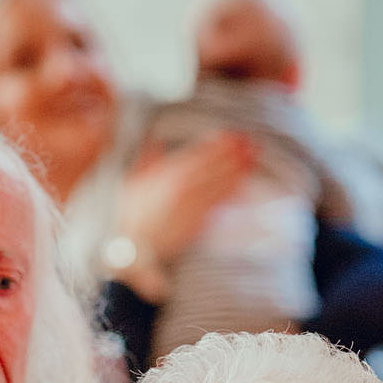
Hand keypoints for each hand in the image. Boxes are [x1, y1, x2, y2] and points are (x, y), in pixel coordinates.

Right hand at [114, 131, 256, 273]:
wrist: (133, 247)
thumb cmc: (129, 215)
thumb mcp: (133, 180)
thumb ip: (148, 159)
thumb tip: (155, 140)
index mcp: (169, 174)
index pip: (199, 155)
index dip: (218, 144)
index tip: (232, 135)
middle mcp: (185, 188)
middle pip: (214, 166)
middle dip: (234, 153)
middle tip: (251, 142)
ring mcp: (193, 205)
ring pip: (220, 183)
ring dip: (238, 169)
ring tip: (252, 158)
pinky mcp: (198, 222)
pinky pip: (218, 203)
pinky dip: (231, 192)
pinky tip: (241, 184)